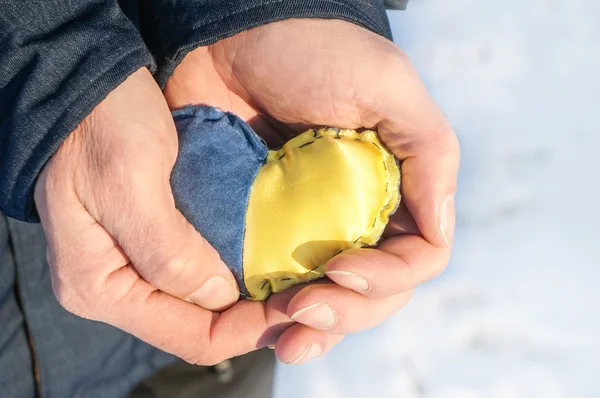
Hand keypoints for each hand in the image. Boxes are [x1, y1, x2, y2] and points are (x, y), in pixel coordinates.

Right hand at [34, 68, 296, 364]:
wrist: (85, 85)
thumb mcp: (130, 183)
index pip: (190, 336)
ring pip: (202, 302)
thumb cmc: (99, 124)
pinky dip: (232, 269)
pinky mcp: (149, 242)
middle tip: (303, 294)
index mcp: (99, 286)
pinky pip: (198, 272)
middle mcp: (114, 288)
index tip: (296, 305)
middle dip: (253, 316)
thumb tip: (220, 297)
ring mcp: (132, 266)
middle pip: (199, 326)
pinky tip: (263, 256)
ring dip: (246, 295)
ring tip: (290, 278)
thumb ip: (170, 252)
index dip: (248, 329)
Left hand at [165, 19, 459, 363]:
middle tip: (300, 312)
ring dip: (315, 327)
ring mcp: (310, 227)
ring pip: (331, 299)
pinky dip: (275, 310)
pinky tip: (261, 319)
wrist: (230, 35)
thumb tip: (439, 230)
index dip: (388, 278)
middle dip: (346, 313)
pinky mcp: (264, 228)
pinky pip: (279, 283)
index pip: (415, 258)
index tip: (341, 269)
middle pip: (374, 292)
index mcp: (394, 188)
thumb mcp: (385, 85)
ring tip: (285, 334)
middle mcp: (358, 214)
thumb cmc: (310, 50)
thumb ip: (428, 152)